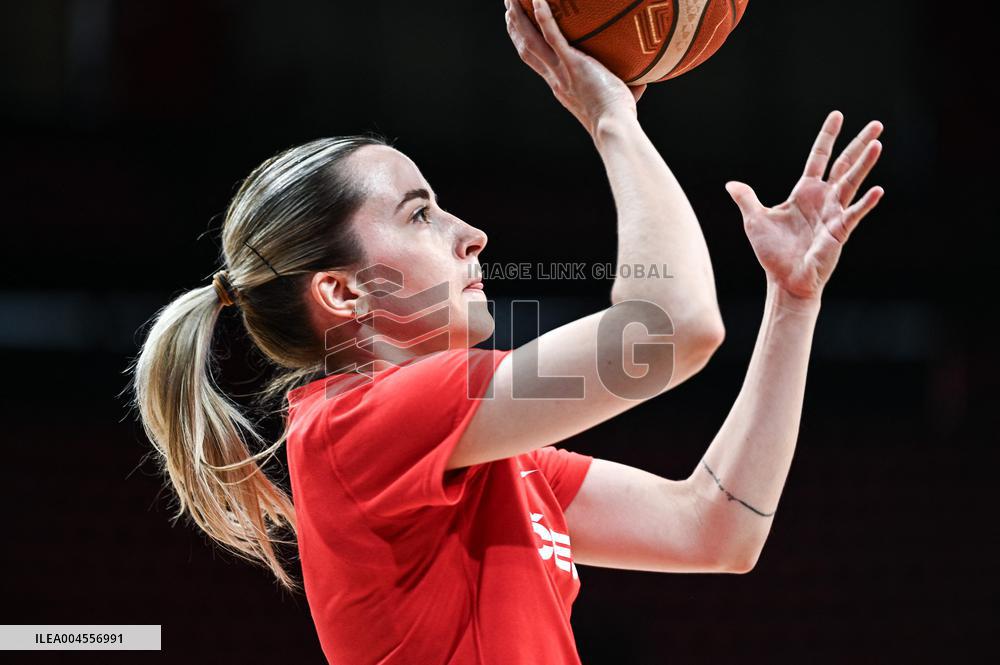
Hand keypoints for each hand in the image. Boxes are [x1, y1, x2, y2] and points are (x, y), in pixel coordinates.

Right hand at [504, 0, 646, 135]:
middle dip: (515, 25)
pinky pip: (553, 36)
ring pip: (531, 40)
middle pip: (526, 47)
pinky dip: (544, 17)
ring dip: (520, 17)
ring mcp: (561, 70)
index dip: (524, 42)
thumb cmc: (619, 117)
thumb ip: (629, 85)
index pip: (536, 60)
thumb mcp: (620, 97)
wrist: (613, 126)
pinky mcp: (572, 64)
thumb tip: (646, 78)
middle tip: (508, 5)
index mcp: (560, 84)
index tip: (518, 27)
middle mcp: (554, 77)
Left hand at [726, 111, 884, 301]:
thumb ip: (746, 199)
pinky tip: (878, 190)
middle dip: (859, 144)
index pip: (819, 157)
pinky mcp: (839, 231)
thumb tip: (730, 184)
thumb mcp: (755, 220)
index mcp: (804, 192)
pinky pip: (854, 214)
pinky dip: (865, 203)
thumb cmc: (772, 252)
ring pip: (852, 182)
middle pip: (844, 164)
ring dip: (864, 164)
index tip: (838, 115)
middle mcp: (823, 199)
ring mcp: (834, 213)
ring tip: (878, 143)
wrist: (784, 280)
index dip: (828, 137)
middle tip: (877, 123)